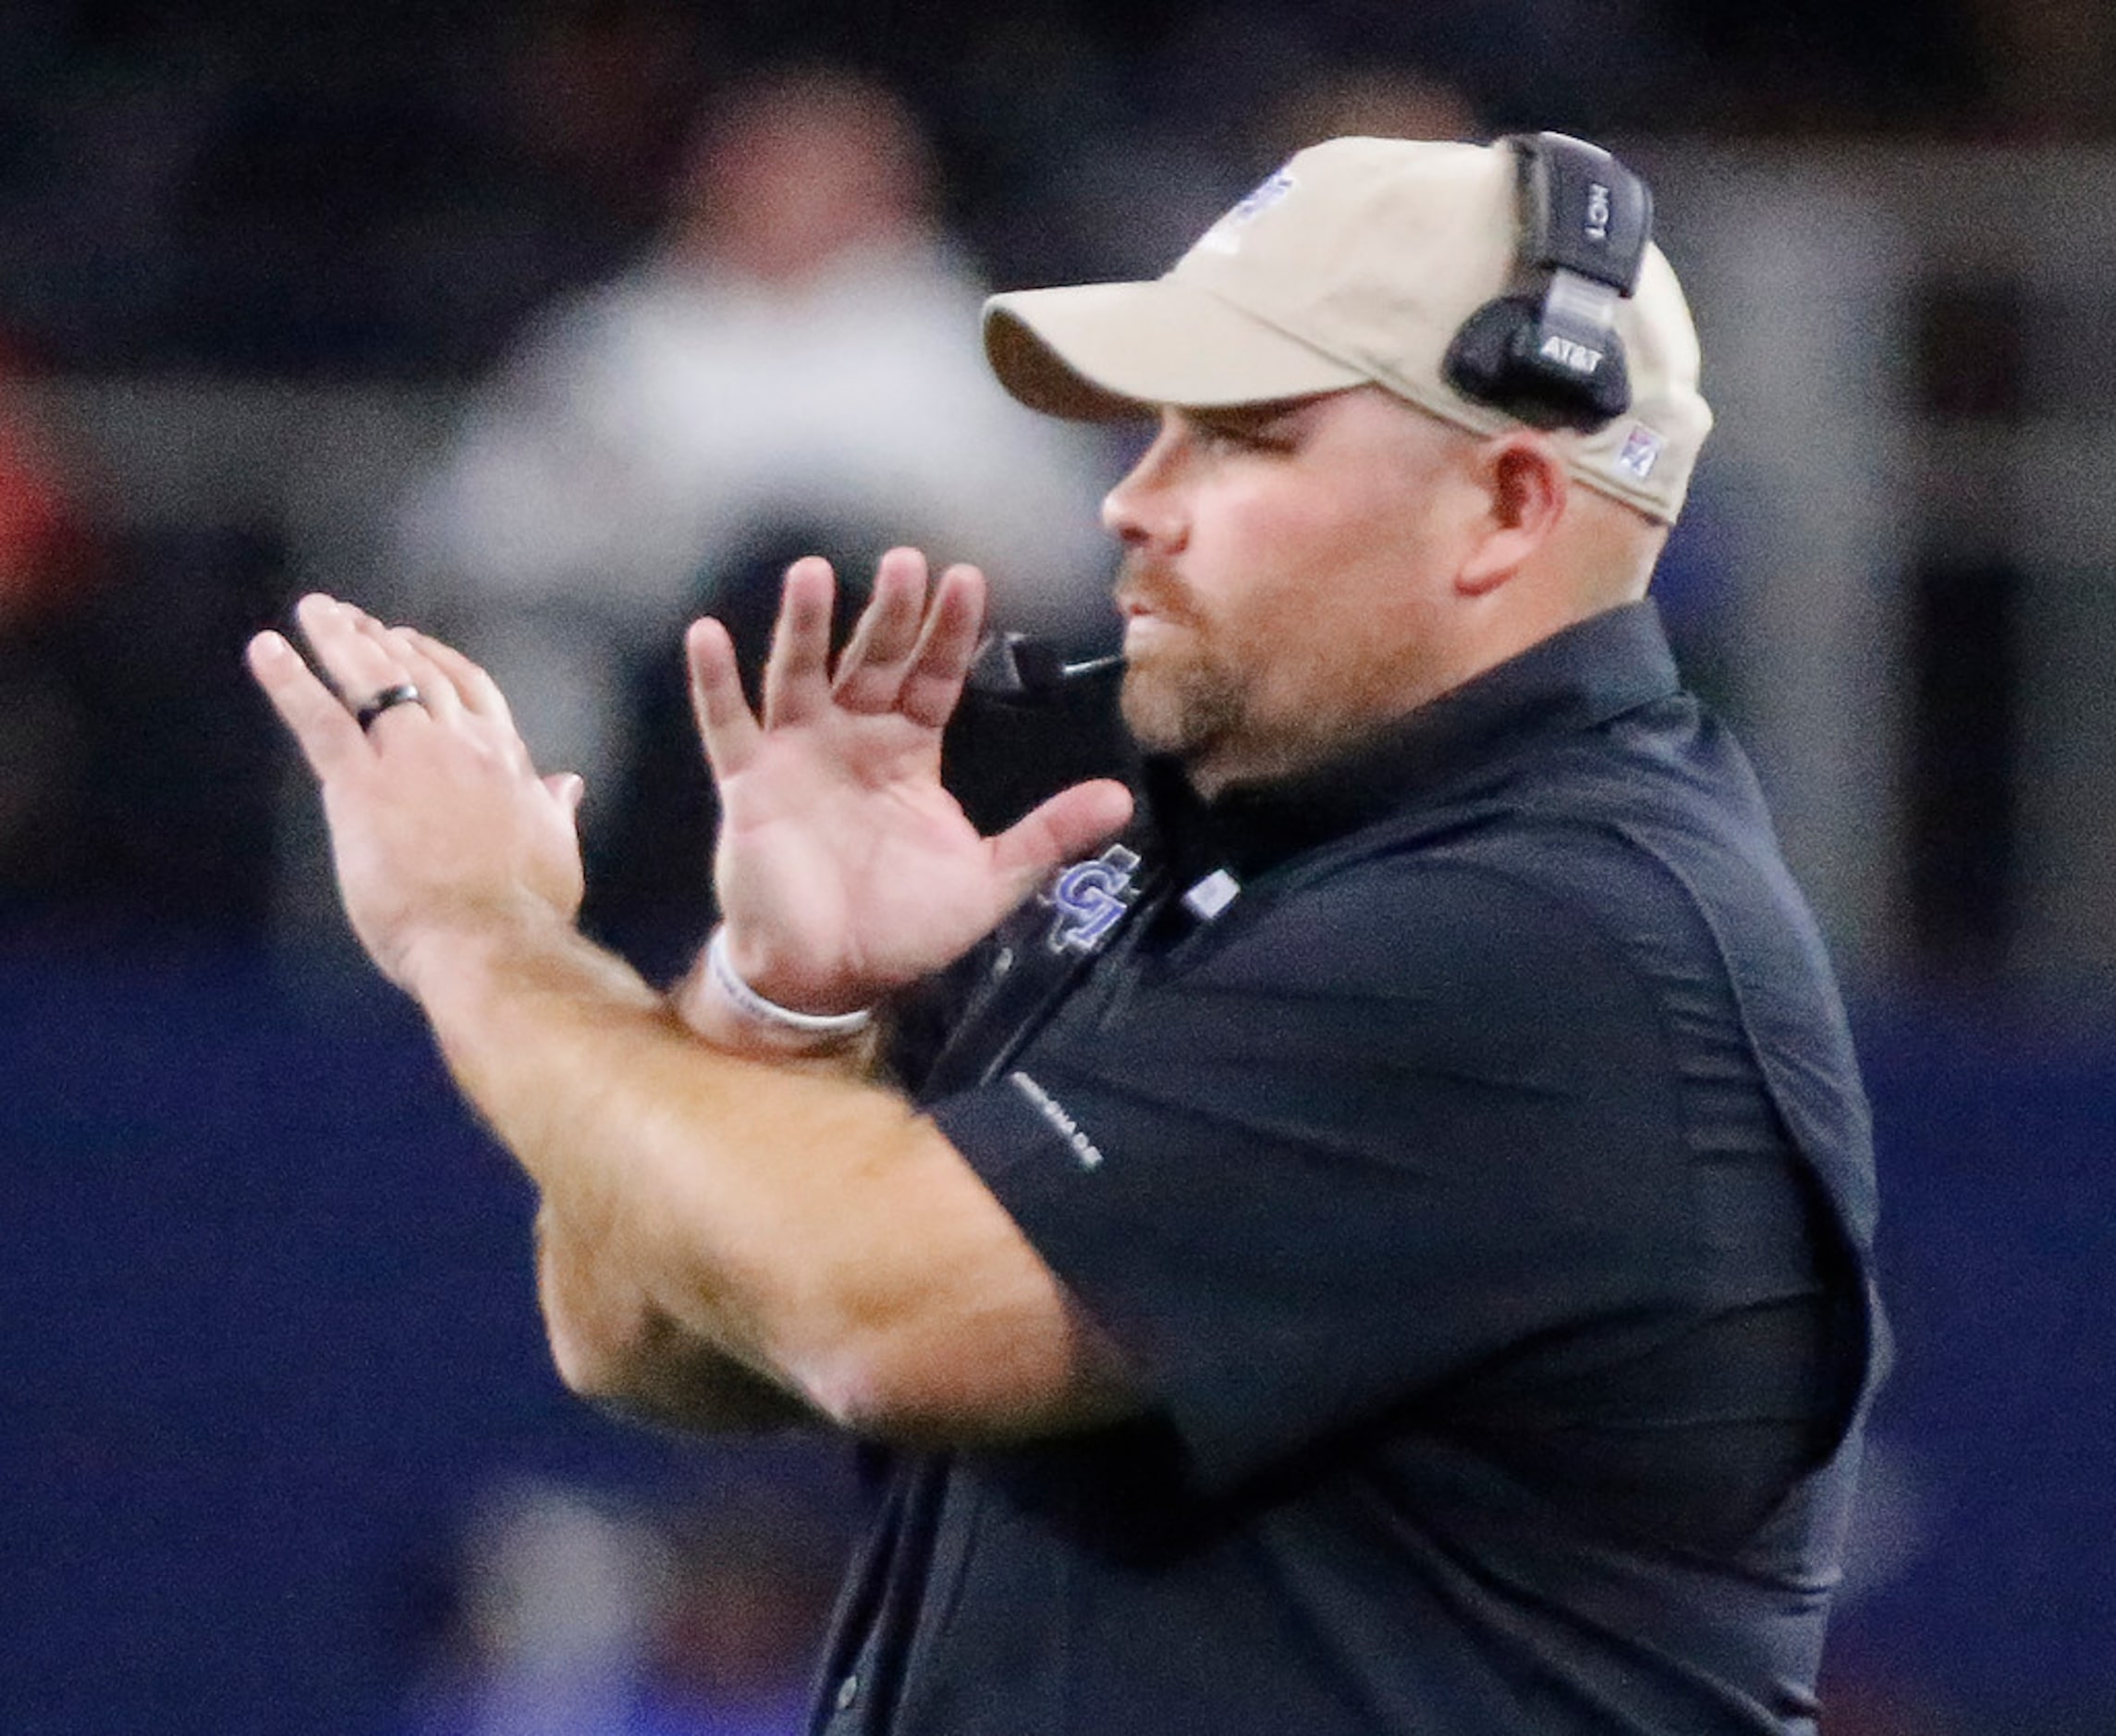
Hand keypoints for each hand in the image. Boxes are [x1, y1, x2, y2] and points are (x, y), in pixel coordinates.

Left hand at [247, 595, 585, 993]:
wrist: (492, 942)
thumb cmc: (526, 912)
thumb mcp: (555, 851)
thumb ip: (554, 809)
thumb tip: (569, 782)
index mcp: (505, 762)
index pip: (471, 692)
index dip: (440, 661)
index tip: (414, 642)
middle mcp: (460, 745)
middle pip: (419, 674)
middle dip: (385, 640)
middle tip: (354, 617)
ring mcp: (409, 758)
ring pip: (373, 679)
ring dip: (340, 639)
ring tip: (317, 610)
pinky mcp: (361, 785)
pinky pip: (321, 718)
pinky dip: (289, 679)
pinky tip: (266, 648)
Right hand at [690, 548, 1132, 1012]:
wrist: (828, 978)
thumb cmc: (903, 928)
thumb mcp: (989, 881)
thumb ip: (1048, 835)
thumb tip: (1121, 800)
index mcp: (909, 754)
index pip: (933, 678)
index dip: (948, 633)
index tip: (967, 579)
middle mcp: (853, 740)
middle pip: (873, 662)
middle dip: (890, 614)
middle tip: (905, 562)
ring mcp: (797, 755)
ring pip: (800, 674)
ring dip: (806, 625)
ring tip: (813, 573)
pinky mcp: (748, 784)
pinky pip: (728, 725)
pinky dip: (715, 682)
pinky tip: (707, 635)